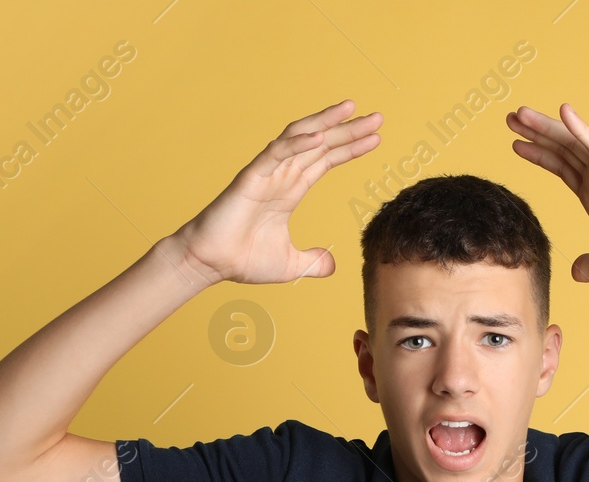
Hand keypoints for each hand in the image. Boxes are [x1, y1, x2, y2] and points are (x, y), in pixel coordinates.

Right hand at [168, 99, 381, 285]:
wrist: (211, 264)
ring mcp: (266, 173)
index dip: (349, 149)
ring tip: (350, 109)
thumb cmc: (242, 259)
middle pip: (320, 145)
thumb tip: (332, 265)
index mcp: (290, 190)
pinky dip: (297, 143)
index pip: (326, 161)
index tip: (375, 139)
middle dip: (348, 130)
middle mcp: (281, 176)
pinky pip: (276, 154)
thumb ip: (313, 262)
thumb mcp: (291, 265)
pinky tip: (319, 136)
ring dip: (326, 123)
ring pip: (300, 139)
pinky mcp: (250, 178)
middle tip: (377, 117)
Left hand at [506, 103, 588, 294]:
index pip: (562, 169)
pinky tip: (563, 111)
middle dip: (537, 133)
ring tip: (520, 113)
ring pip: (574, 143)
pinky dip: (580, 128)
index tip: (516, 144)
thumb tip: (577, 271)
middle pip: (563, 150)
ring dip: (547, 126)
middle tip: (511, 118)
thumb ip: (588, 267)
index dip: (539, 155)